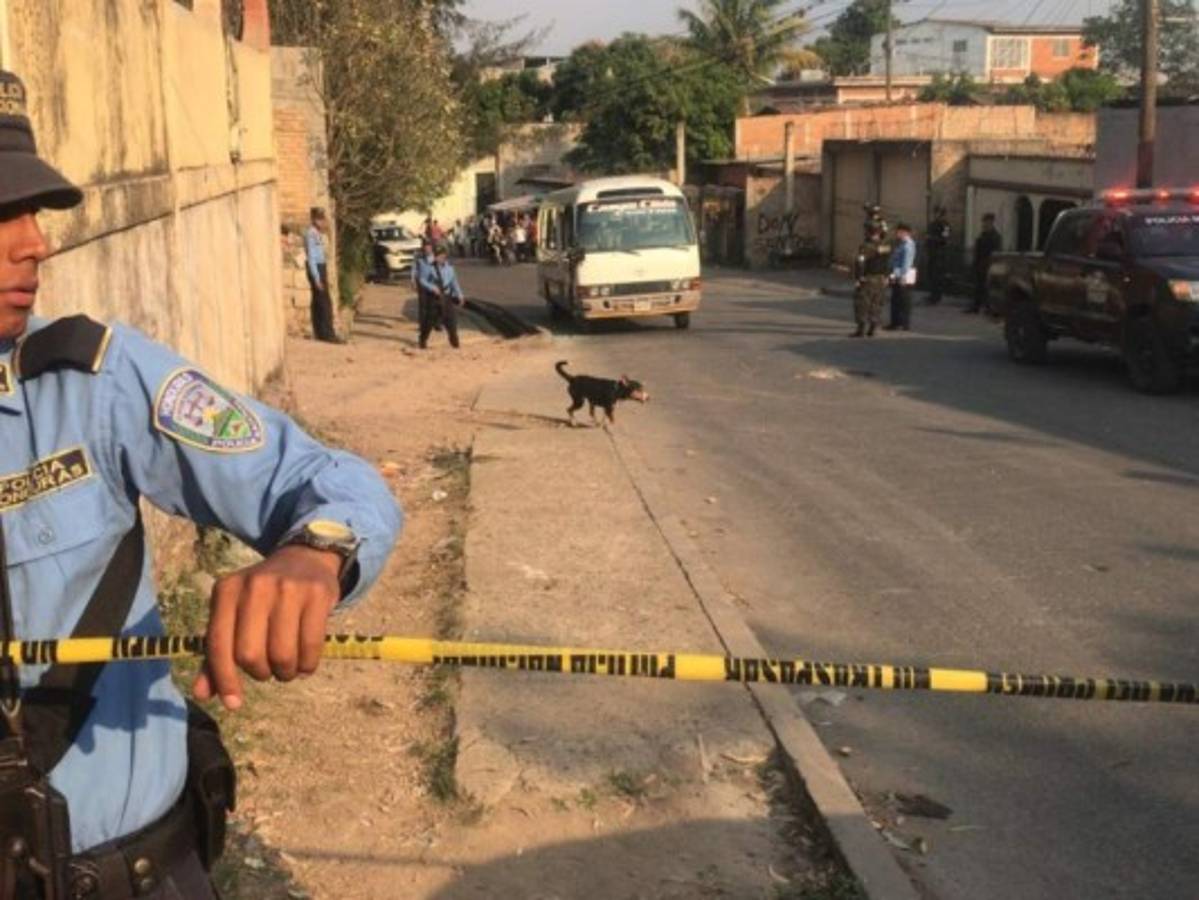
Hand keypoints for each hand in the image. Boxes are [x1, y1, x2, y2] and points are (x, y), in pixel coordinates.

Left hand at [193, 545, 342, 710]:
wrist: (304, 560)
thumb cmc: (263, 598)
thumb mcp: (234, 615)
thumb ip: (217, 653)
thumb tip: (202, 694)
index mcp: (226, 590)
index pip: (218, 644)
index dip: (224, 679)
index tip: (233, 703)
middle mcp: (255, 585)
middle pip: (249, 654)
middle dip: (260, 673)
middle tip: (268, 670)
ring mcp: (288, 587)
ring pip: (281, 654)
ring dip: (285, 673)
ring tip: (287, 667)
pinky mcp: (317, 594)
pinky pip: (310, 647)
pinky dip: (307, 665)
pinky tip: (305, 663)